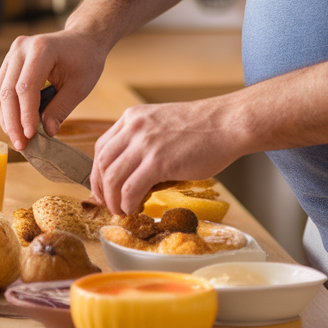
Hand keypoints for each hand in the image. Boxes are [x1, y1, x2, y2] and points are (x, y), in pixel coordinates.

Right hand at [0, 28, 106, 149]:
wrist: (83, 39)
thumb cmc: (86, 60)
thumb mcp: (80, 86)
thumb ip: (61, 108)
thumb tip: (46, 133)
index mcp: (41, 49)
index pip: (26, 88)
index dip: (26, 115)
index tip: (30, 137)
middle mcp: (21, 48)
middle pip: (8, 91)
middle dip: (13, 121)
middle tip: (21, 145)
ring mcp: (12, 53)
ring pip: (0, 92)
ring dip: (6, 118)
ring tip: (17, 138)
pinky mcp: (9, 61)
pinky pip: (1, 88)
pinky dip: (7, 109)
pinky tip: (15, 125)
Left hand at [90, 98, 241, 214]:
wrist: (229, 123)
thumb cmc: (204, 128)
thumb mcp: (163, 125)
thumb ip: (144, 142)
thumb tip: (132, 174)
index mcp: (133, 117)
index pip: (102, 148)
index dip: (98, 173)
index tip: (104, 189)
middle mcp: (134, 127)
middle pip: (102, 164)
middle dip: (102, 190)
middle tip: (110, 205)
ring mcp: (145, 143)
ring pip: (112, 179)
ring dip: (113, 201)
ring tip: (123, 210)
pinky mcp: (158, 161)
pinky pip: (130, 189)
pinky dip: (128, 204)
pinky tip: (135, 209)